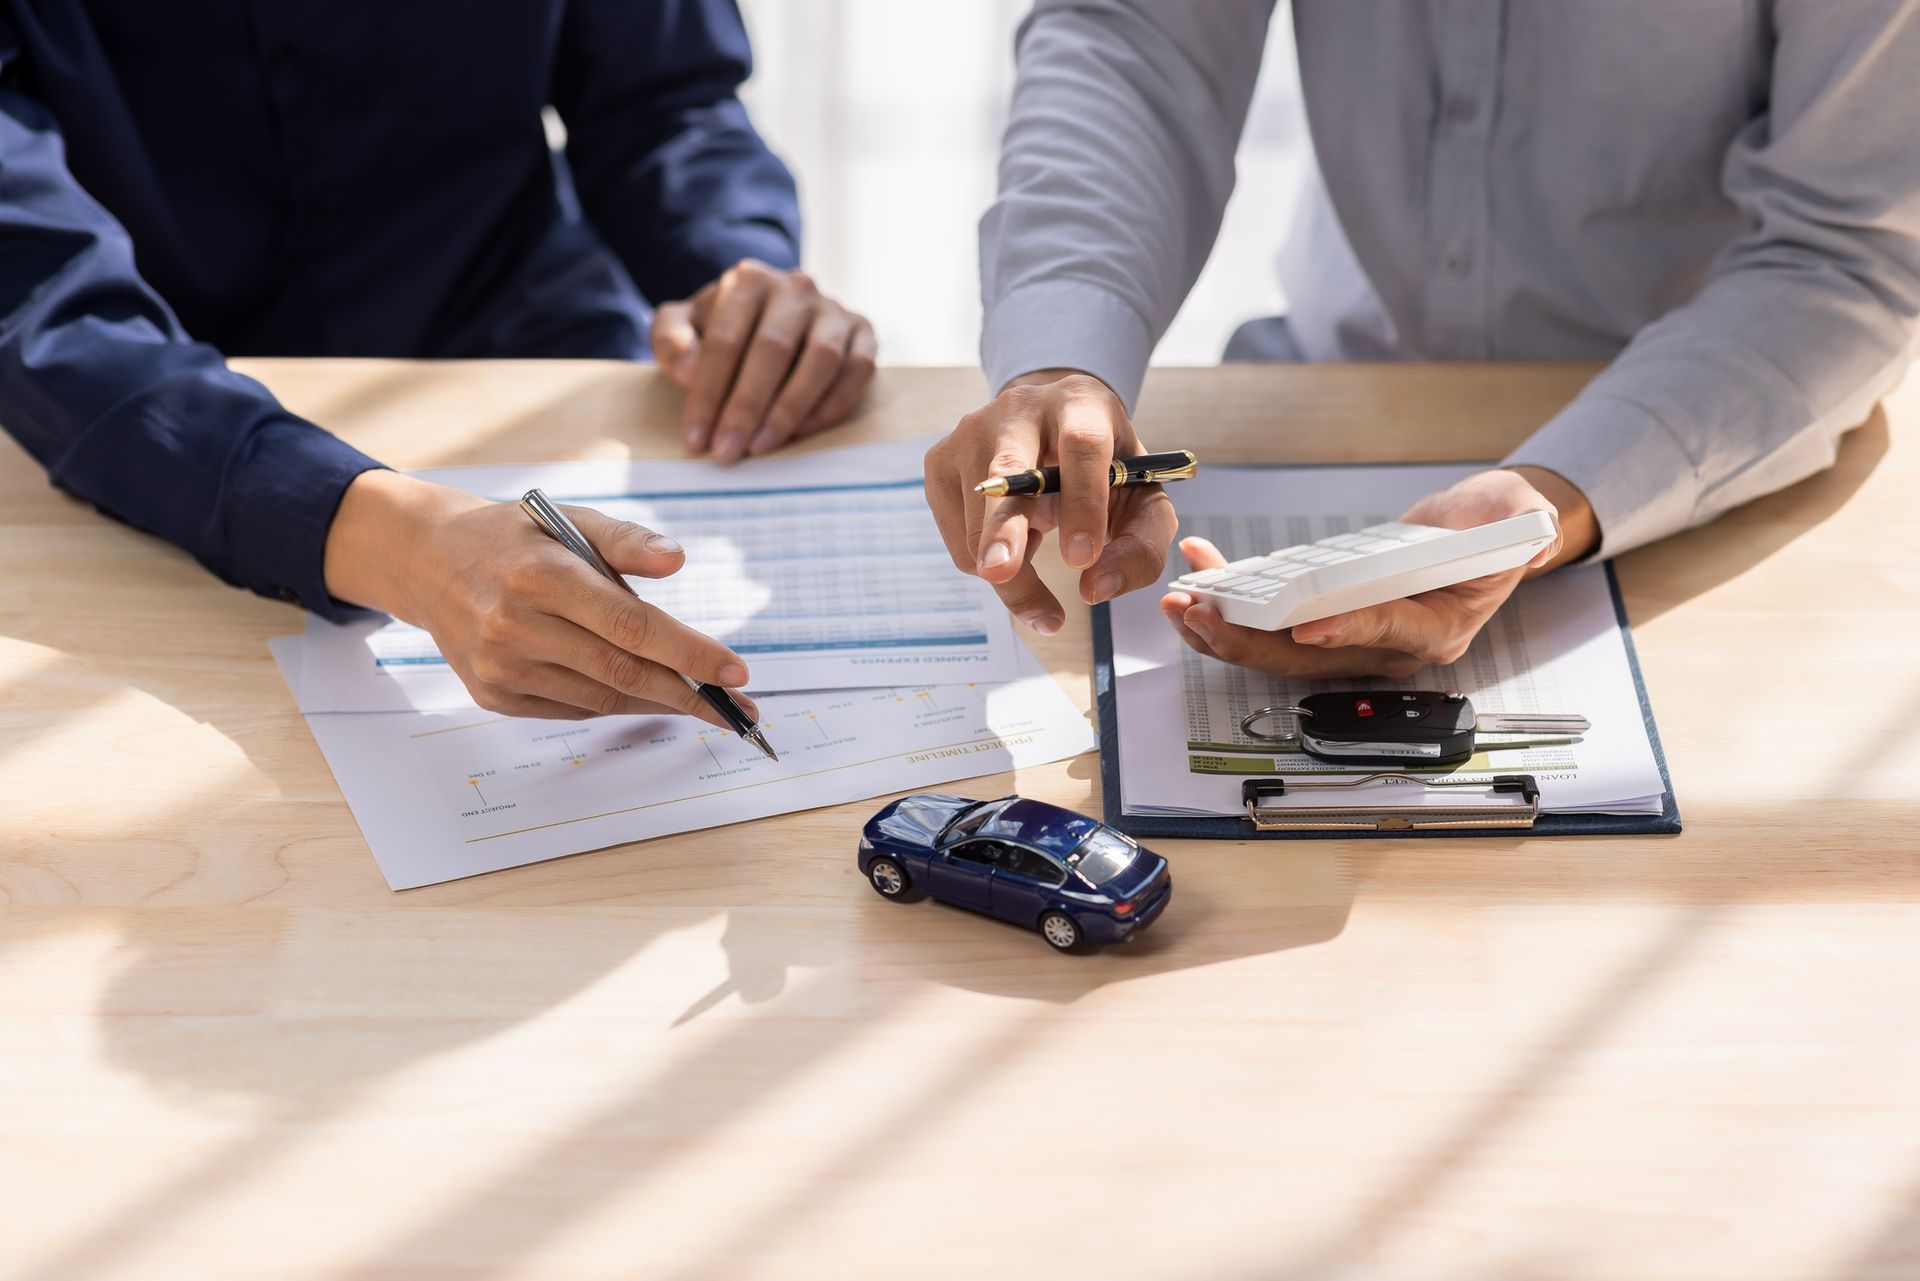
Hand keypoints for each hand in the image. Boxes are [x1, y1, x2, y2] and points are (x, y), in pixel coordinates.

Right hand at [323, 470, 756, 722]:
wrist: (427, 562)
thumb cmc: (513, 538)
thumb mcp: (568, 518)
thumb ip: (625, 540)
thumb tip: (677, 560)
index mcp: (541, 577)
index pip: (631, 625)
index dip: (688, 652)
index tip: (735, 670)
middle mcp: (515, 628)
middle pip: (621, 671)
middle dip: (689, 693)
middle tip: (738, 706)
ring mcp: (501, 669)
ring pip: (600, 698)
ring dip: (657, 702)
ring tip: (701, 701)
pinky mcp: (493, 696)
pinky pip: (572, 709)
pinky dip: (614, 702)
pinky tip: (644, 694)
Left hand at [652, 259, 876, 462]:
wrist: (772, 317)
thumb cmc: (723, 329)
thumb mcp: (683, 326)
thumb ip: (671, 341)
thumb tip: (689, 373)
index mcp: (748, 280)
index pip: (725, 341)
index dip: (708, 394)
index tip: (696, 439)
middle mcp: (795, 288)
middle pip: (772, 350)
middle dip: (746, 408)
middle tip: (728, 452)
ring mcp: (834, 309)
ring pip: (820, 360)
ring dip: (790, 410)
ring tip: (763, 447)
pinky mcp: (863, 332)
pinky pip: (857, 370)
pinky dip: (832, 404)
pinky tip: (803, 432)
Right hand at [923, 370, 1178, 633]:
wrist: (1051, 426)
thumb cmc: (1103, 470)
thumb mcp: (1141, 499)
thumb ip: (1139, 546)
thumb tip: (1097, 587)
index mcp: (1081, 405)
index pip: (1082, 446)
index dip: (1082, 502)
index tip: (1082, 558)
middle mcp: (1019, 408)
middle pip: (1007, 470)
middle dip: (1005, 526)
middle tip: (1002, 573)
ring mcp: (970, 432)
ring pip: (978, 522)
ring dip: (1011, 572)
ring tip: (1037, 563)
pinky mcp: (939, 462)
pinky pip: (959, 540)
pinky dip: (988, 560)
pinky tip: (1012, 537)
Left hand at [1159, 466, 1597, 677]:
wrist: (1477, 537)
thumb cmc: (1494, 527)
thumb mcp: (1517, 513)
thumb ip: (1517, 522)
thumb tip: (1522, 536)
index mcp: (1436, 628)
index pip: (1385, 633)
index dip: (1344, 629)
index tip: (1304, 625)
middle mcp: (1388, 647)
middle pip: (1311, 656)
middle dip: (1251, 640)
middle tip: (1203, 616)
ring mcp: (1353, 640)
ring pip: (1279, 650)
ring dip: (1226, 631)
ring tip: (1181, 605)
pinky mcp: (1326, 621)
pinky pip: (1272, 625)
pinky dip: (1234, 603)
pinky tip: (1201, 576)